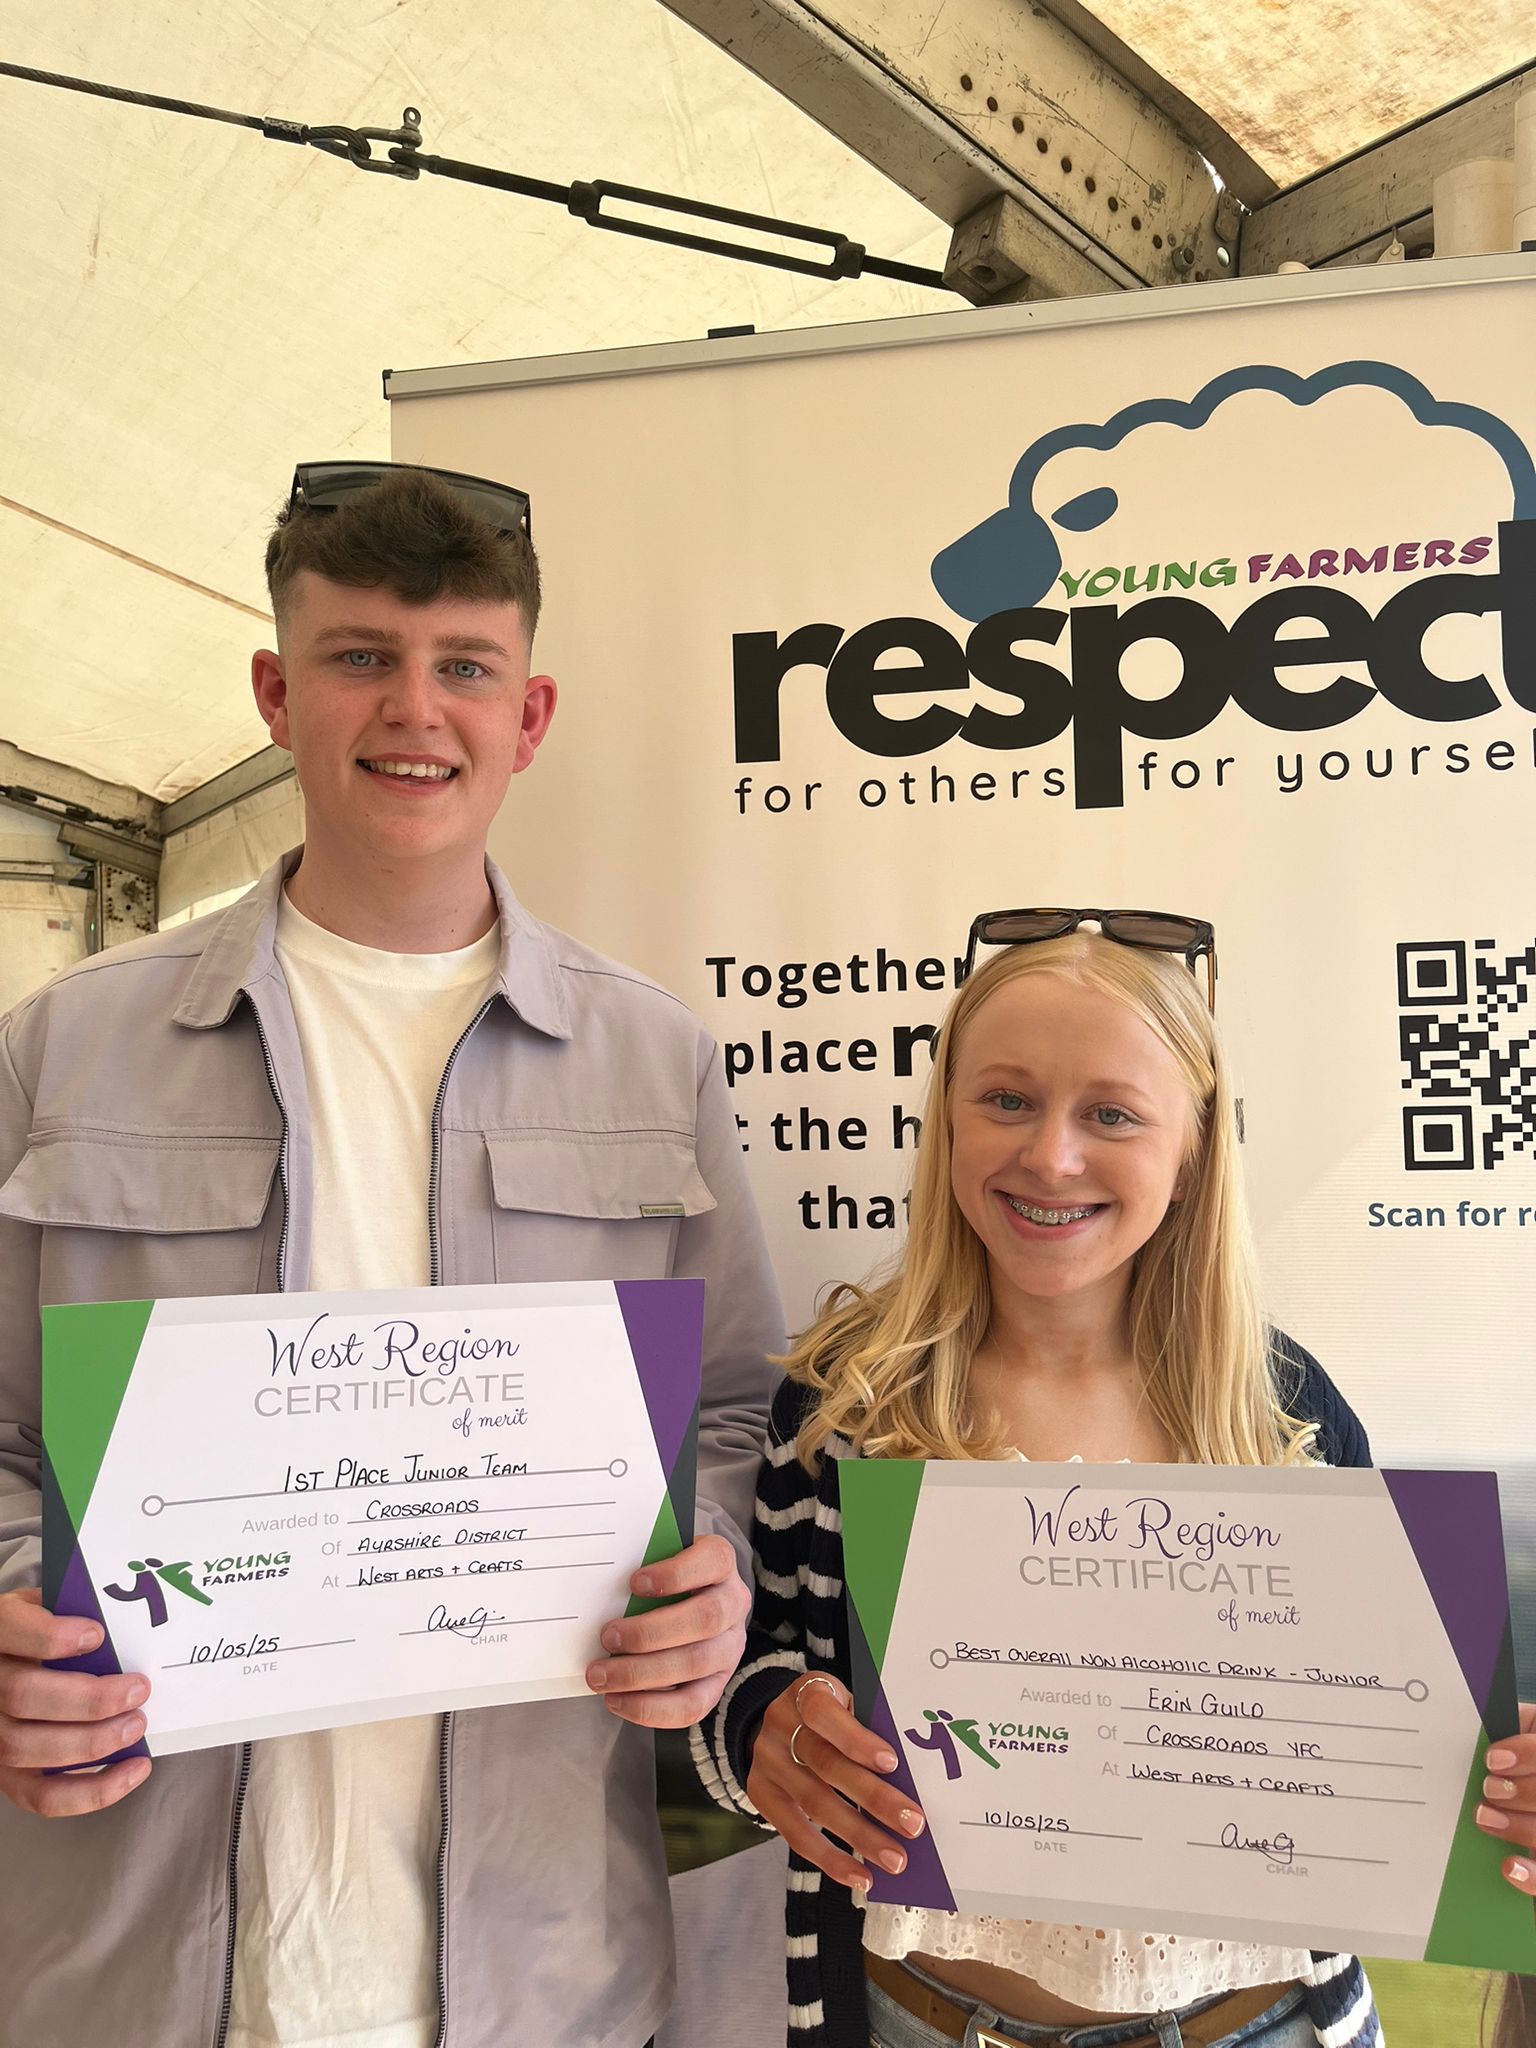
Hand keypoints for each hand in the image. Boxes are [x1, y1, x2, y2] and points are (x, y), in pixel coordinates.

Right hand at [0, 1589, 152, 1816]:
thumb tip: (122, 1625)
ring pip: (26, 1747)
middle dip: (87, 1698)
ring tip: (136, 1725)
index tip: (97, 1635)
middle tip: (137, 1690)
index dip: (51, 1637)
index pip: (9, 1631)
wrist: (7, 1668)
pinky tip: (134, 1769)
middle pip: (21, 1696)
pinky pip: (41, 1796)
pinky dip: (93, 1790)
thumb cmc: (35, 1636)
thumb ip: (68, 1612)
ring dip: (91, 1742)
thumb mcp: (43, 1609)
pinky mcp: (5, 1776)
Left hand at [584, 1534, 749, 1727]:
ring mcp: (730, 1646)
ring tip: (602, 1676)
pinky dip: (650, 1708)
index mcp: (720, 1563)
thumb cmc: (663, 1578)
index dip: (675, 1574)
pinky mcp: (718, 1683)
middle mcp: (733, 1604)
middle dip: (649, 1632)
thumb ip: (639, 1569)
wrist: (689, 1603)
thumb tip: (599, 1591)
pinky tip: (617, 1700)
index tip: (633, 1582)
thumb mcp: (658, 1561)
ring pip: (696, 1664)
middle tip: (606, 1638)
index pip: (714, 1559)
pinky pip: (692, 1705)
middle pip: (705, 1618)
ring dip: (641, 1674)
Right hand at [746, 1670, 925, 1890]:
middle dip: (874, 1798)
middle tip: (914, 1824)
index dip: (857, 1739)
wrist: (777, 1722)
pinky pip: (795, 1833)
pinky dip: (831, 1859)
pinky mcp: (761, 1795)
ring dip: (859, 1835)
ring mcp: (767, 1761)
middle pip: (827, 1764)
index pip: (825, 1713)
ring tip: (895, 1859)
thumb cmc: (829, 1715)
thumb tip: (914, 1775)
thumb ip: (868, 1728)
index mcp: (806, 1693)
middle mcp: (780, 1725)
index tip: (892, 1763)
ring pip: (815, 1803)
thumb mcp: (844, 1703)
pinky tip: (860, 1875)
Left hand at [1476, 1700, 1535, 1895]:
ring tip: (1485, 1818)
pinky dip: (1531, 1875)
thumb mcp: (1512, 1725)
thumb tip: (1476, 1693)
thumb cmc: (1510, 1746)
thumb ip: (1502, 1722)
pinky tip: (1508, 1866)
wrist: (1515, 1774)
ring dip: (1518, 1827)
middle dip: (1520, 1793)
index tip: (1492, 1760)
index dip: (1526, 1755)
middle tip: (1488, 1789)